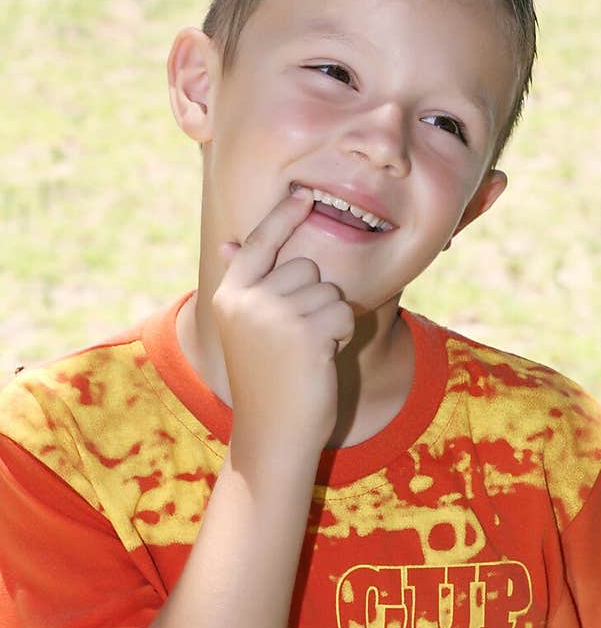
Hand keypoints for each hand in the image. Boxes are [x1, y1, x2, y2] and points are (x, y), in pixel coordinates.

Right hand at [212, 186, 354, 466]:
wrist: (273, 433)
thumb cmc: (267, 381)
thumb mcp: (247, 329)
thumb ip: (246, 285)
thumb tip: (229, 244)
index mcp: (229, 295)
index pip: (259, 242)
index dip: (283, 217)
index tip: (305, 195)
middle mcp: (246, 300)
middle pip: (304, 266)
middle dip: (315, 298)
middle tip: (298, 339)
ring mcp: (274, 315)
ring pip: (328, 289)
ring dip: (330, 319)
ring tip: (308, 352)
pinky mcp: (305, 333)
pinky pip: (343, 311)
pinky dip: (342, 335)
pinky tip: (322, 359)